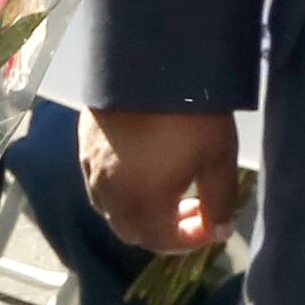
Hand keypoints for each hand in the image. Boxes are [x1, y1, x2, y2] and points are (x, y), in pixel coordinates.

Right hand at [78, 107, 242, 256]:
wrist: (146, 63)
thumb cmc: (188, 112)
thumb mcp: (218, 156)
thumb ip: (220, 200)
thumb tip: (220, 231)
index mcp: (143, 204)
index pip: (164, 241)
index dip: (192, 241)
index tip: (214, 226)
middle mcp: (111, 197)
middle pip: (135, 233)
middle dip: (165, 231)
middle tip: (193, 210)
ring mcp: (92, 174)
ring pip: (114, 213)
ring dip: (142, 213)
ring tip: (168, 191)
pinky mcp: (84, 152)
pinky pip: (101, 188)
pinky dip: (124, 193)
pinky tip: (142, 171)